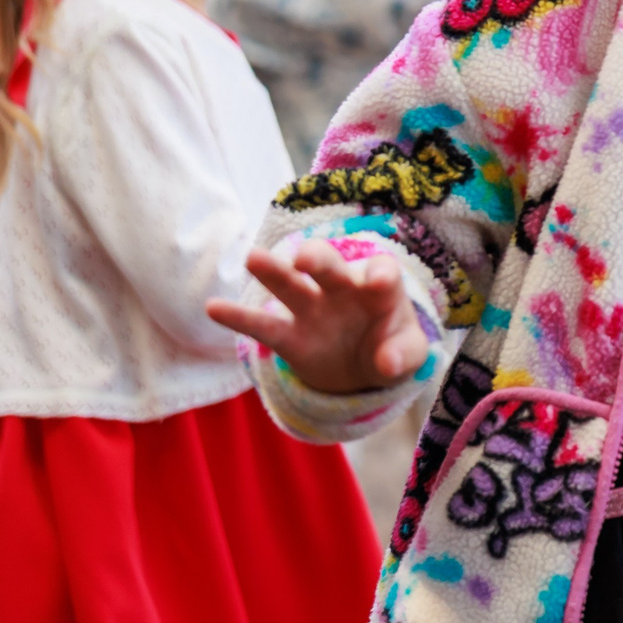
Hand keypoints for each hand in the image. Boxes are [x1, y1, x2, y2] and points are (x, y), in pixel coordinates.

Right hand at [206, 240, 429, 394]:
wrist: (365, 365)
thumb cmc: (393, 346)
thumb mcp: (409, 353)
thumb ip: (403, 354)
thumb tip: (387, 364)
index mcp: (380, 287)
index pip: (382, 271)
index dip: (381, 273)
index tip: (379, 279)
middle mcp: (343, 289)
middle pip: (329, 267)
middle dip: (318, 259)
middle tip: (303, 257)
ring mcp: (313, 310)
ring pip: (291, 286)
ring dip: (273, 273)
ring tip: (252, 258)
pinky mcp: (291, 337)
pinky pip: (263, 326)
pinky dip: (239, 317)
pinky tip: (213, 307)